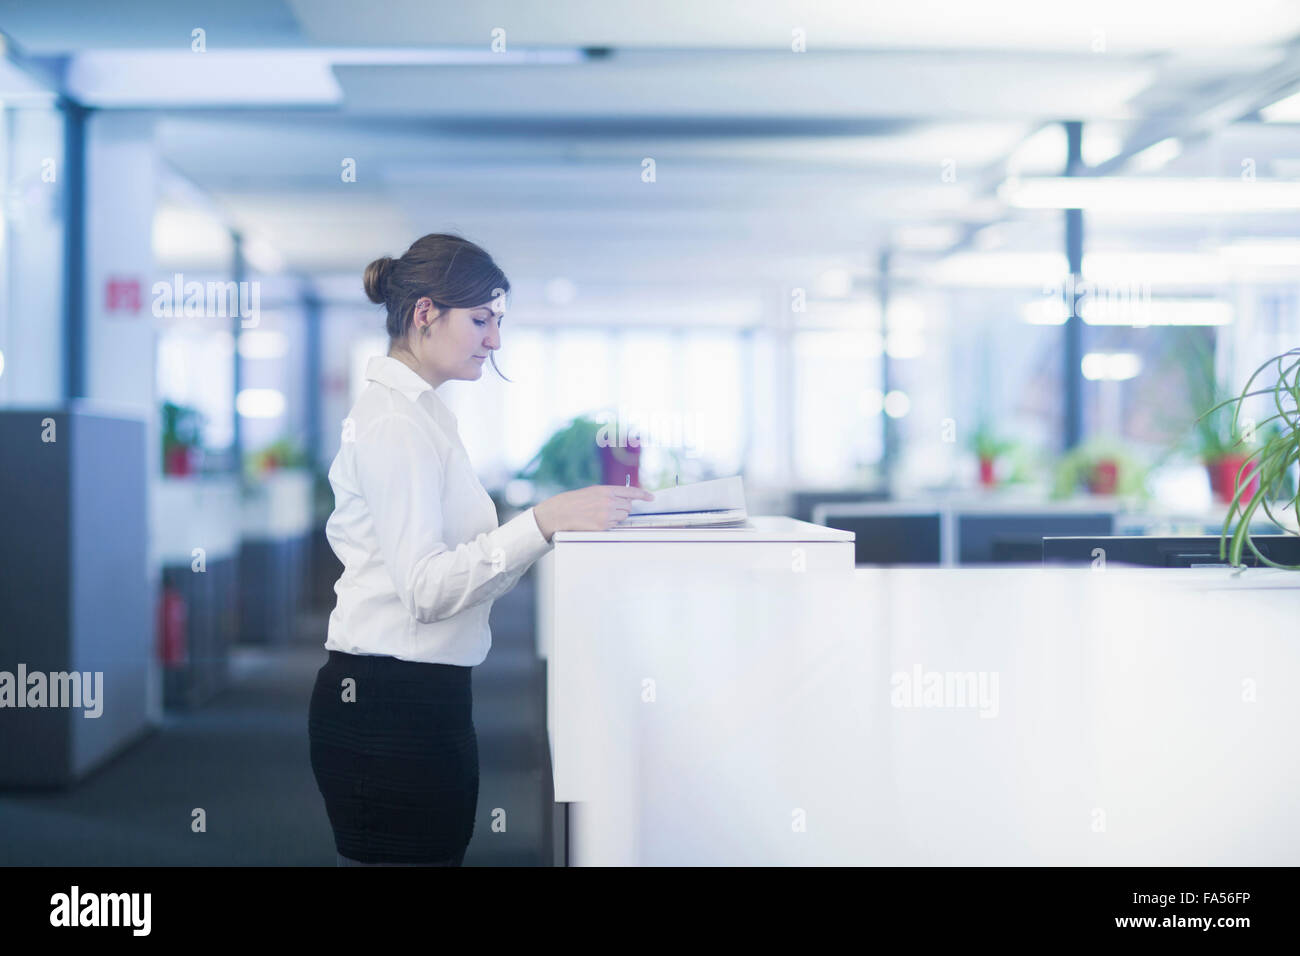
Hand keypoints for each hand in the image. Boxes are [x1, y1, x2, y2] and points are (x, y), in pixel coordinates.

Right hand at [533, 485, 655, 540]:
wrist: (560, 512)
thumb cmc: (574, 501)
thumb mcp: (592, 491)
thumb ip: (608, 493)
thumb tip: (623, 497)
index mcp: (605, 490)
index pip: (630, 491)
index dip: (643, 495)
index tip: (651, 497)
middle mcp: (608, 501)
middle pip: (628, 506)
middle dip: (623, 507)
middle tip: (610, 508)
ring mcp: (606, 514)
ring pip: (623, 516)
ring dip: (617, 516)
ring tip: (601, 514)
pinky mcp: (603, 526)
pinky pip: (615, 525)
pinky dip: (610, 524)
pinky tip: (598, 521)